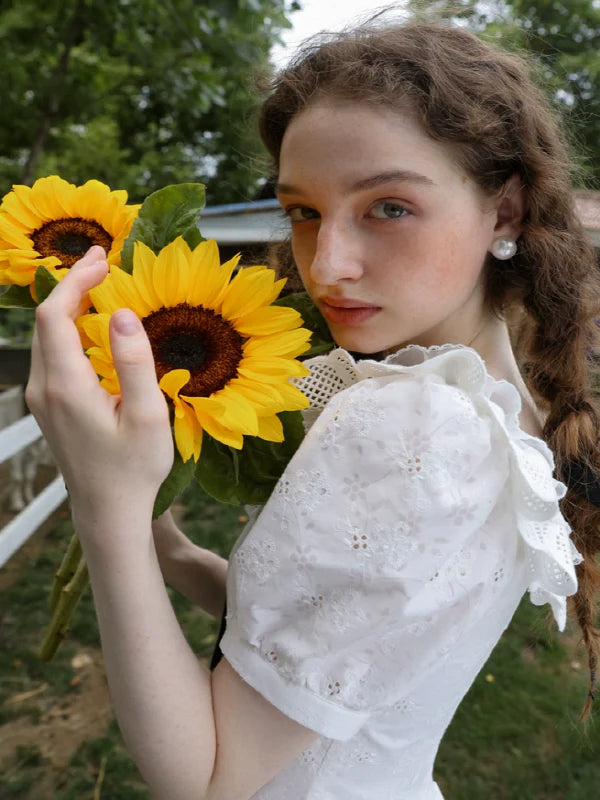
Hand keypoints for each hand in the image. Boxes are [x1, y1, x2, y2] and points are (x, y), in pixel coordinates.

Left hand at [25, 246, 173, 519]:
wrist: (107, 510)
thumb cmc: (133, 468)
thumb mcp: (147, 416)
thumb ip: (134, 362)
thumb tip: (124, 314)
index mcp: (66, 386)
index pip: (54, 315)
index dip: (75, 280)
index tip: (103, 260)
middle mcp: (44, 388)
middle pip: (45, 321)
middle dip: (72, 285)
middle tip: (105, 262)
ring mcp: (42, 398)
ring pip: (45, 337)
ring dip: (69, 305)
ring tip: (101, 285)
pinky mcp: (48, 406)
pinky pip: (51, 354)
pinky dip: (68, 329)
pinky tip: (92, 325)